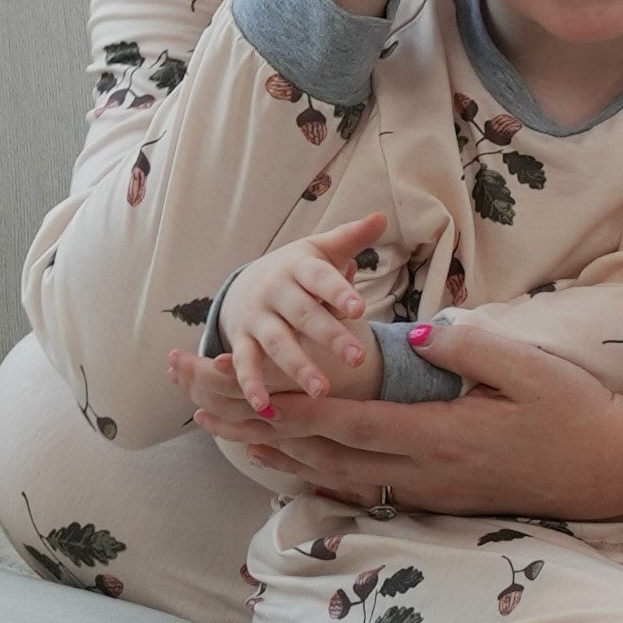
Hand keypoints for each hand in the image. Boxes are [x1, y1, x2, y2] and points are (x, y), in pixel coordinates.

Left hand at [202, 315, 622, 519]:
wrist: (605, 467)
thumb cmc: (572, 411)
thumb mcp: (531, 368)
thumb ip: (473, 348)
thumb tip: (418, 334)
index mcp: (443, 436)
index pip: (350, 423)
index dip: (291, 408)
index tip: (240, 389)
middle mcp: (423, 472)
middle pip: (324, 454)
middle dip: (259, 428)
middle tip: (201, 405)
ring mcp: (425, 491)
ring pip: (334, 476)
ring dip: (276, 452)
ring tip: (225, 430)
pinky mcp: (433, 497)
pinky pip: (358, 487)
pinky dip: (313, 472)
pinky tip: (289, 462)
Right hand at [213, 214, 387, 412]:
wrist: (245, 284)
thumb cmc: (299, 270)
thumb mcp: (321, 250)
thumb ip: (351, 238)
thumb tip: (381, 216)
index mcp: (299, 267)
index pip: (321, 278)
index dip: (338, 292)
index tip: (360, 308)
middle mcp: (275, 292)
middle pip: (304, 315)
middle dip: (330, 337)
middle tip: (359, 359)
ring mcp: (256, 318)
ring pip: (277, 343)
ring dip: (297, 367)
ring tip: (322, 390)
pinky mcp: (241, 341)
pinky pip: (244, 364)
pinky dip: (250, 384)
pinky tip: (264, 406)